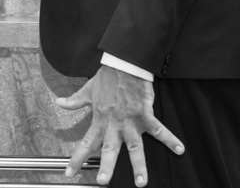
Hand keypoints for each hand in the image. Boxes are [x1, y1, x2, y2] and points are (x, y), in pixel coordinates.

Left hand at [57, 65, 183, 185]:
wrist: (124, 63)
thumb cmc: (108, 77)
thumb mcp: (88, 90)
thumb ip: (75, 100)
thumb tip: (60, 102)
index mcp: (100, 120)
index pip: (86, 143)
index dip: (77, 158)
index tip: (70, 172)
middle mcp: (114, 124)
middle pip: (109, 149)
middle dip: (106, 167)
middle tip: (103, 181)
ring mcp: (130, 121)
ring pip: (134, 147)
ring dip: (138, 165)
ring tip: (141, 182)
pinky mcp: (145, 114)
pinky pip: (159, 129)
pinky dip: (170, 139)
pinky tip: (179, 150)